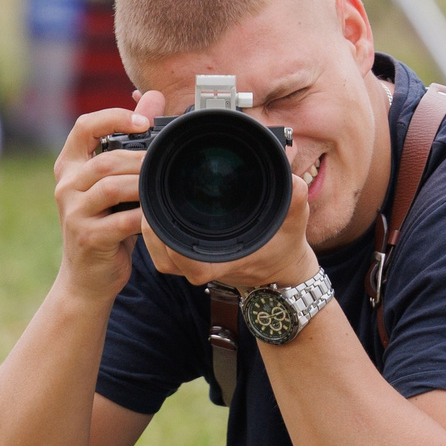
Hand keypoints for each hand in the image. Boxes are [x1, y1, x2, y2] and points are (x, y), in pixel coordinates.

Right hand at [53, 95, 161, 306]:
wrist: (87, 278)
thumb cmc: (106, 225)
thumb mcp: (115, 184)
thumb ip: (130, 143)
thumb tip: (153, 98)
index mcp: (70, 166)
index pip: (84, 127)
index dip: (113, 117)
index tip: (143, 121)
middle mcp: (66, 185)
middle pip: (105, 159)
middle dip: (140, 159)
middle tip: (166, 163)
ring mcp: (73, 212)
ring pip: (112, 187)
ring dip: (144, 185)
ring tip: (164, 186)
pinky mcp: (87, 237)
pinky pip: (122, 220)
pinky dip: (145, 215)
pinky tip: (158, 215)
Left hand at [141, 171, 320, 297]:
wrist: (280, 265)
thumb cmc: (284, 245)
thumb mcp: (295, 220)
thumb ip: (294, 199)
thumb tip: (291, 179)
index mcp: (217, 262)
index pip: (177, 258)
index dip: (162, 237)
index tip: (160, 212)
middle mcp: (198, 266)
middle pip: (158, 247)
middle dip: (151, 217)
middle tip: (151, 184)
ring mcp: (190, 263)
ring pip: (155, 246)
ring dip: (150, 219)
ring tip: (151, 188)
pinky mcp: (187, 257)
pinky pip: (160, 244)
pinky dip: (156, 223)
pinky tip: (158, 201)